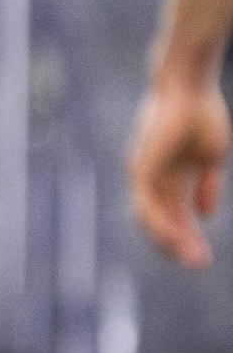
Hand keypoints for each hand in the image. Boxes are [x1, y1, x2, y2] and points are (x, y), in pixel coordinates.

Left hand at [128, 72, 229, 267]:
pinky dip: (159, 222)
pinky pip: (146, 203)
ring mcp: (144, 174)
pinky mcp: (141, 167)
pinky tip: (174, 239)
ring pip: (151, 218)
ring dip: (171, 240)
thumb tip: (203, 214)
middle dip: (178, 245)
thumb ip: (205, 185)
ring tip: (191, 259)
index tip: (201, 257)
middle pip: (160, 221)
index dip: (186, 237)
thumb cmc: (200, 114)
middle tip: (198, 266)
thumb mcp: (209, 157)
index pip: (172, 215)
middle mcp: (150, 178)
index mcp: (167, 177)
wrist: (189, 86)